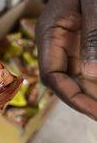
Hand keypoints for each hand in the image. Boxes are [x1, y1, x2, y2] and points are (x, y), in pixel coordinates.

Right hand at [36, 0, 96, 119]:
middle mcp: (57, 41)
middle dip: (88, 98)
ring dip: (95, 91)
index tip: (95, 111)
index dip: (70, 96)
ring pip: (80, 76)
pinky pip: (91, 65)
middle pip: (66, 80)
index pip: (51, 74)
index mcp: (49, 31)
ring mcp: (72, 41)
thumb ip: (94, 35)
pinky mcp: (87, 40)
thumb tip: (90, 76)